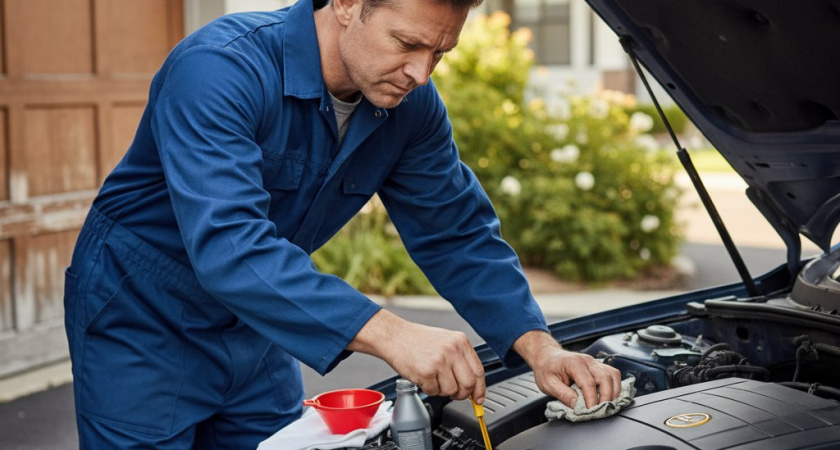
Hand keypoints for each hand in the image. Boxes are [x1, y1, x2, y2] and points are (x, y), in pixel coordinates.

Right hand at [348, 309, 486, 402]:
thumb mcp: (446, 342)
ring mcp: (439, 361)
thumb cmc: (418, 340)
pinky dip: (429, 389)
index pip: (478, 371)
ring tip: (433, 378)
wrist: (395, 336)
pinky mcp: (426, 372)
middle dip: (462, 394)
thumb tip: (472, 384)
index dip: (480, 388)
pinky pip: (434, 392)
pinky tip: (423, 377)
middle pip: (468, 384)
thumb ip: (460, 360)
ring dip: (442, 390)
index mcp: (461, 342)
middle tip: (454, 393)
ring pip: (451, 391)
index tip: (478, 398)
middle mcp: (452, 350)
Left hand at [514, 330, 620, 407]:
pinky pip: (612, 374)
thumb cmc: (546, 368)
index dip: (592, 400)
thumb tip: (578, 406)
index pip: (589, 383)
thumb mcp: (548, 384)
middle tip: (601, 410)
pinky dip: (614, 386)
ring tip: (607, 405)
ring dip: (614, 391)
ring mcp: (594, 362)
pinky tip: (609, 397)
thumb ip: (563, 395)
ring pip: (613, 375)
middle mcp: (587, 361)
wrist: (546, 355)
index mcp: (574, 363)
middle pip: (606, 377)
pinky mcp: (598, 366)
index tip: (590, 411)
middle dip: (607, 397)